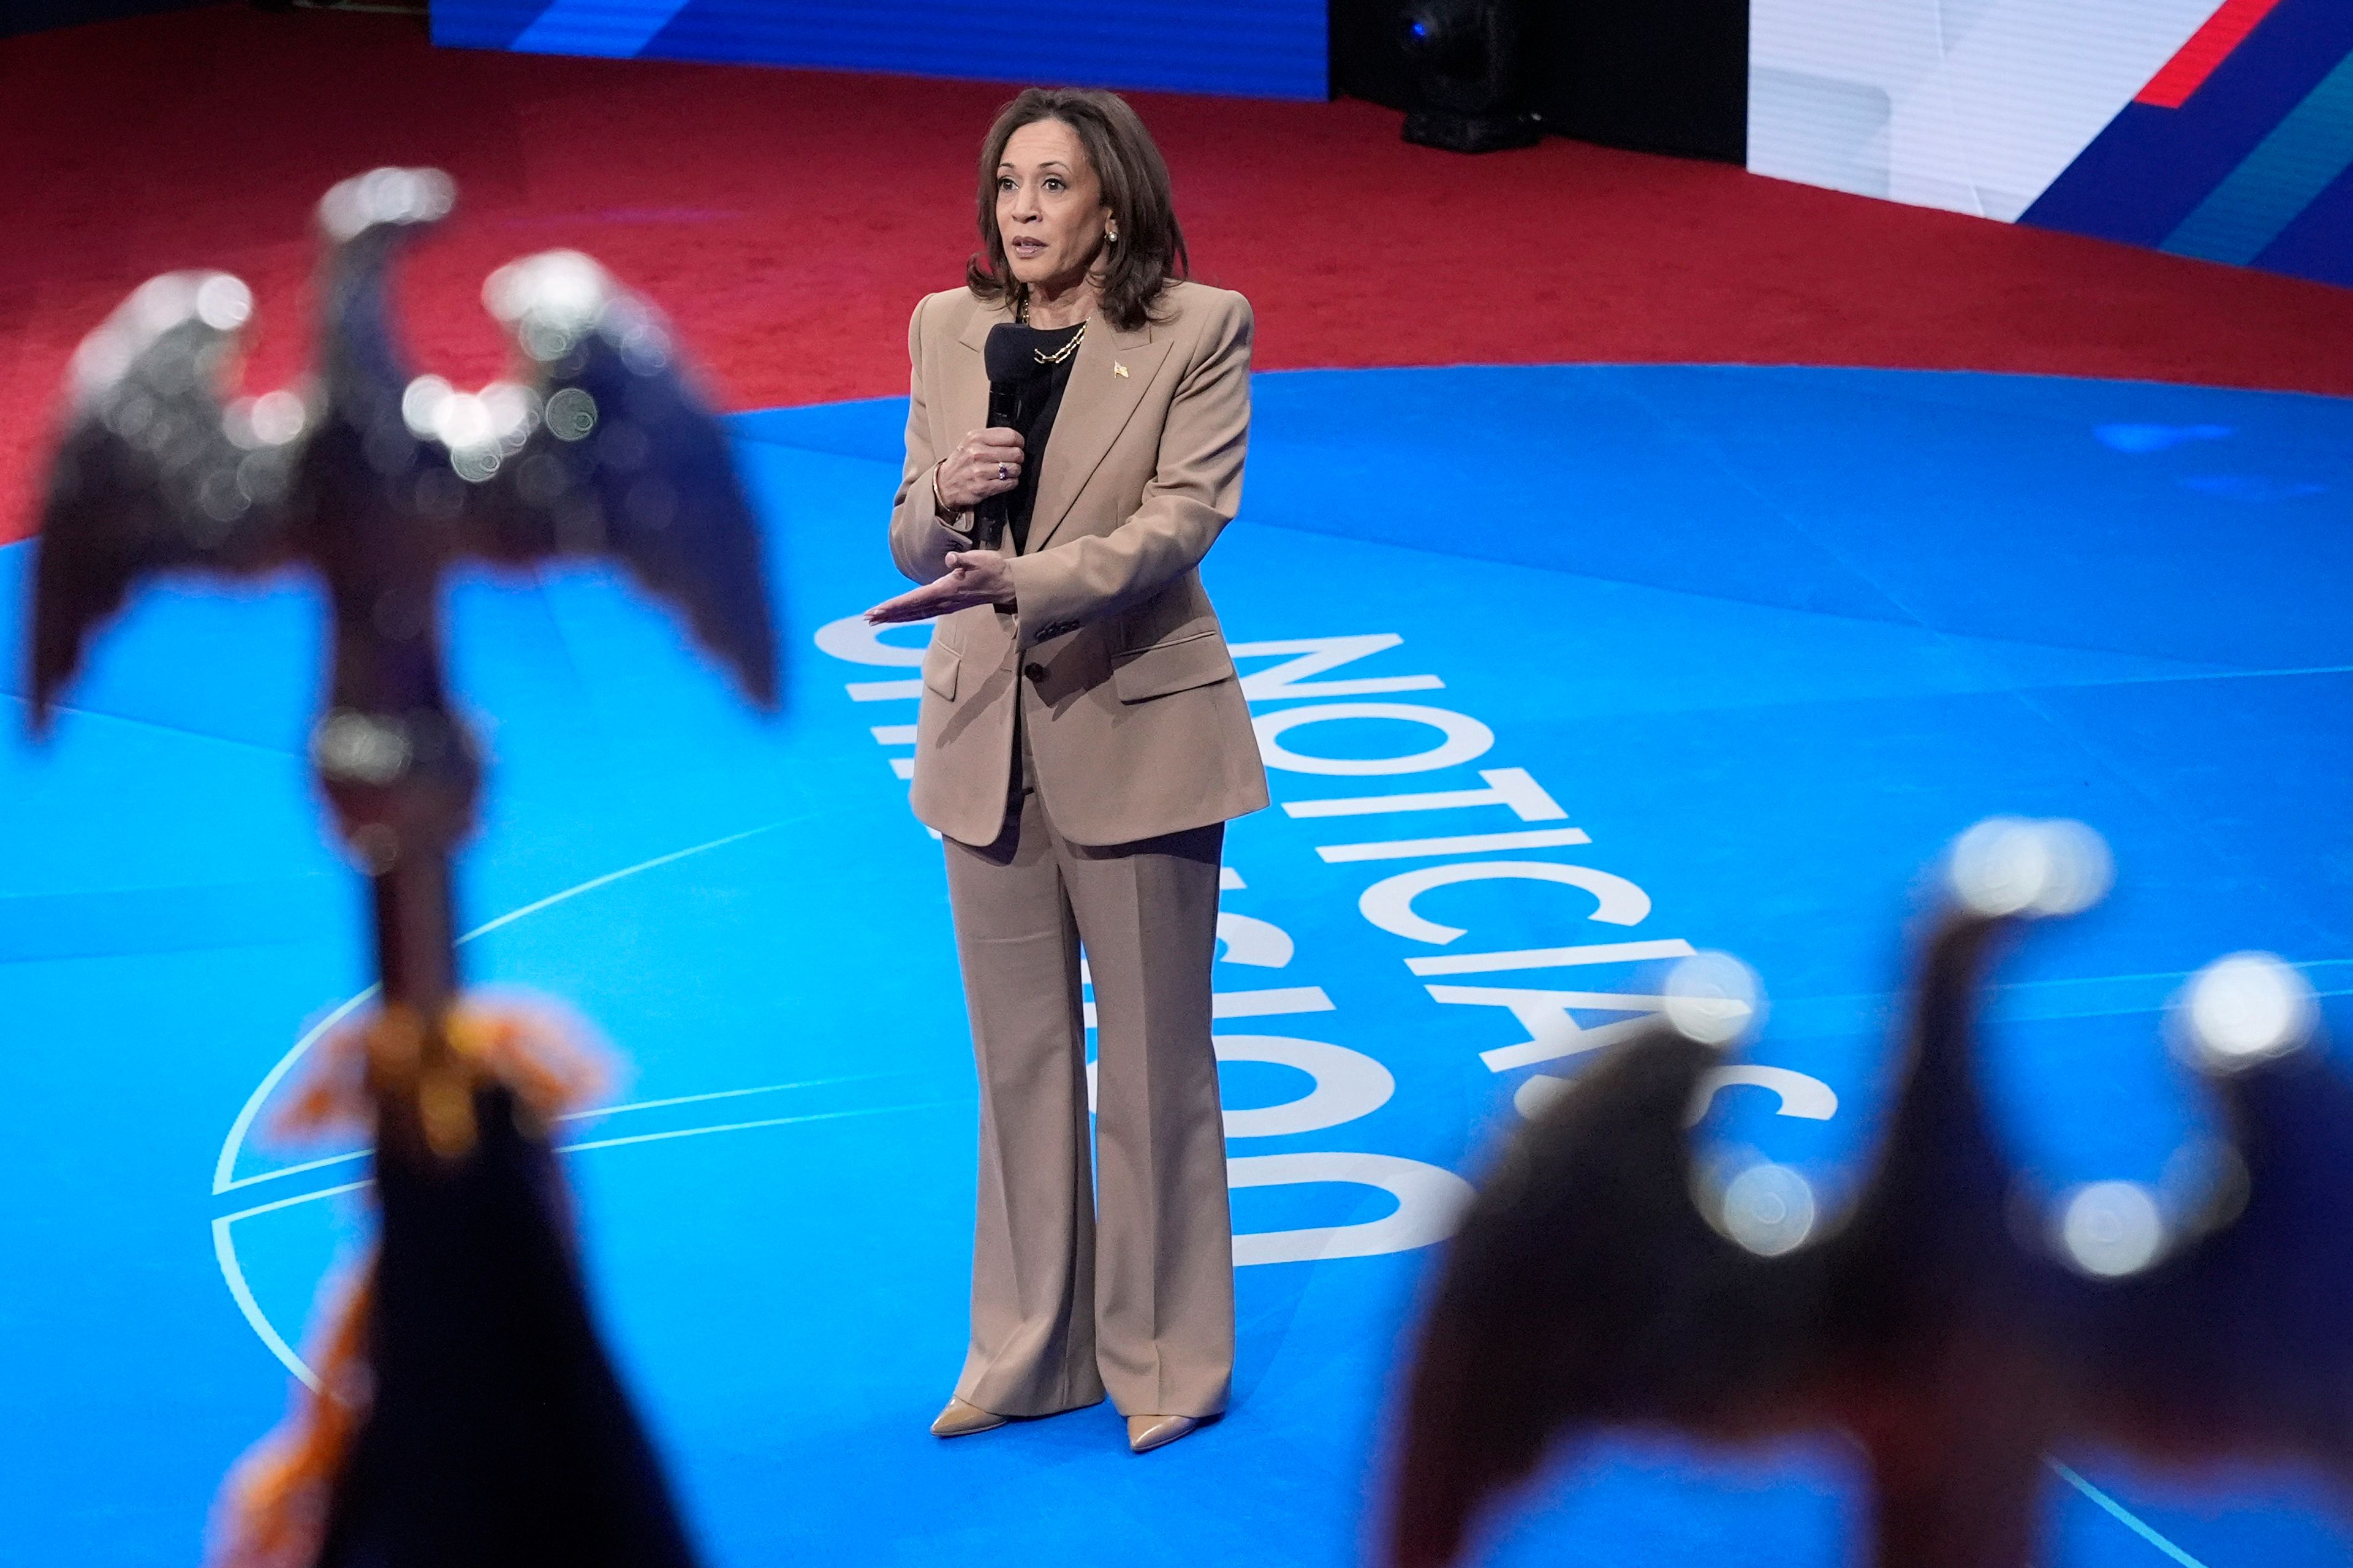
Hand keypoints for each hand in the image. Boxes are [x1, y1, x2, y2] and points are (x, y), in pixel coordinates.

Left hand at [865, 550, 1015, 623]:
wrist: (1008, 585)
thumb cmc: (994, 570)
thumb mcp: (980, 560)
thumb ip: (964, 560)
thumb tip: (949, 559)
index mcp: (945, 590)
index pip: (914, 599)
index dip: (895, 605)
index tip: (877, 610)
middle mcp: (943, 602)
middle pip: (910, 610)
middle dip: (888, 614)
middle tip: (867, 618)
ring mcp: (945, 606)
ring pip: (915, 614)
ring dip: (895, 617)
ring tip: (876, 620)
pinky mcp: (949, 605)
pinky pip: (923, 613)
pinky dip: (908, 615)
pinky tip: (900, 616)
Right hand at [935, 427, 1025, 512]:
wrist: (944, 484)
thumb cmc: (961, 463)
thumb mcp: (970, 442)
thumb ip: (990, 438)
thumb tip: (1015, 439)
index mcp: (976, 438)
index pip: (1011, 436)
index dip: (1019, 442)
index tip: (1018, 445)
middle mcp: (977, 453)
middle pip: (1016, 453)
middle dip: (1018, 458)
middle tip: (1013, 460)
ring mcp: (980, 471)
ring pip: (1015, 469)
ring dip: (1014, 471)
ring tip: (1007, 471)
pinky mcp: (984, 487)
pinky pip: (1010, 483)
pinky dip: (1011, 482)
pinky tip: (1004, 481)